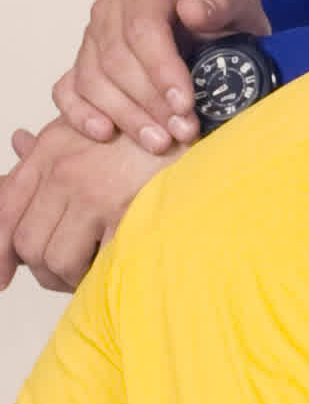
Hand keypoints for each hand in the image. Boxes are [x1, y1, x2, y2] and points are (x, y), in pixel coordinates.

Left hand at [0, 121, 166, 293]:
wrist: (195, 128)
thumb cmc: (149, 128)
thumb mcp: (91, 125)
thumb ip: (51, 144)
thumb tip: (18, 141)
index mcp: (51, 152)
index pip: (5, 209)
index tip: (2, 278)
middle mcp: (64, 172)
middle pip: (27, 241)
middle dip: (44, 270)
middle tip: (66, 276)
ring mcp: (94, 194)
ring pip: (57, 258)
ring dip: (71, 278)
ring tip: (93, 275)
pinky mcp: (125, 214)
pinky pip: (96, 263)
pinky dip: (101, 276)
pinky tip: (115, 269)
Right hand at [55, 0, 265, 152]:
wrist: (217, 30)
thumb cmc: (224, 16)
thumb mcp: (239, 3)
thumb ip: (221, 2)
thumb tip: (193, 10)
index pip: (143, 29)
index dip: (161, 69)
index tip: (185, 102)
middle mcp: (110, 11)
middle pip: (116, 60)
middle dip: (151, 102)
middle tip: (183, 130)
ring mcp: (91, 40)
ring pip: (93, 81)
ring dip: (127, 116)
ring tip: (160, 142)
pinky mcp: (82, 67)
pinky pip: (67, 91)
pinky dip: (82, 114)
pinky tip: (106, 133)